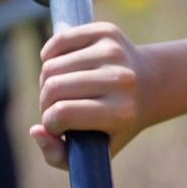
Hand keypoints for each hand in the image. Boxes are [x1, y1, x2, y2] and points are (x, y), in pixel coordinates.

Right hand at [30, 22, 146, 168]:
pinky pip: (59, 40)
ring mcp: (114, 52)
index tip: (58, 126)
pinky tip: (59, 66)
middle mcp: (121, 80)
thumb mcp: (93, 151)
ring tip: (61, 89)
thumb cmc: (115, 124)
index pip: (62, 112)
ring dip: (47, 80)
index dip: (50, 122)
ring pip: (51, 64)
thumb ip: (57, 155)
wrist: (150, 86)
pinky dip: (49, 54)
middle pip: (53, 87)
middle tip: (55, 106)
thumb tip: (35, 131)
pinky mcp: (107, 32)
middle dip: (45, 101)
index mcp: (121, 112)